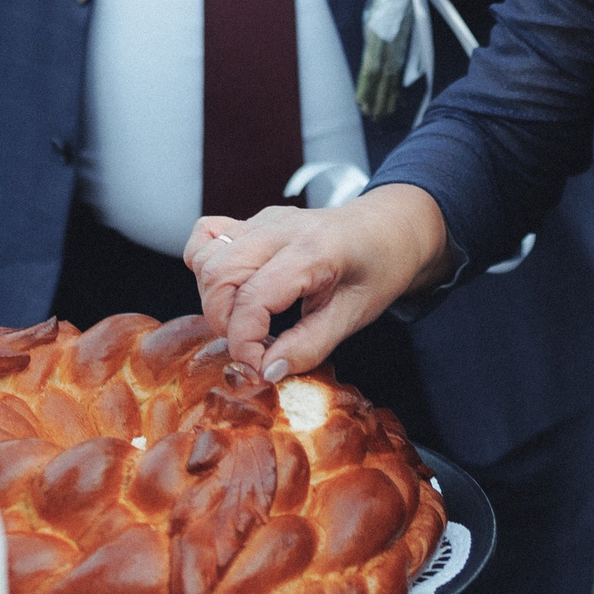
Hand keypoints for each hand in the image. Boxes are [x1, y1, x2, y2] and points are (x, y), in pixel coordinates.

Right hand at [184, 187, 451, 379]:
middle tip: (253, 349)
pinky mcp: (253, 222)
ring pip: (207, 258)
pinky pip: (207, 237)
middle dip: (224, 324)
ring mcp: (263, 221)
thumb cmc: (378, 268)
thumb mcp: (354, 316)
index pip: (254, 298)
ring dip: (213, 300)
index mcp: (312, 250)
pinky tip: (230, 289)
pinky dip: (204, 265)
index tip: (258, 369)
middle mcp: (280, 228)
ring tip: (246, 323)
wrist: (389, 227)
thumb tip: (268, 372)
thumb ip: (310, 346)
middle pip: (219, 276)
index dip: (245, 343)